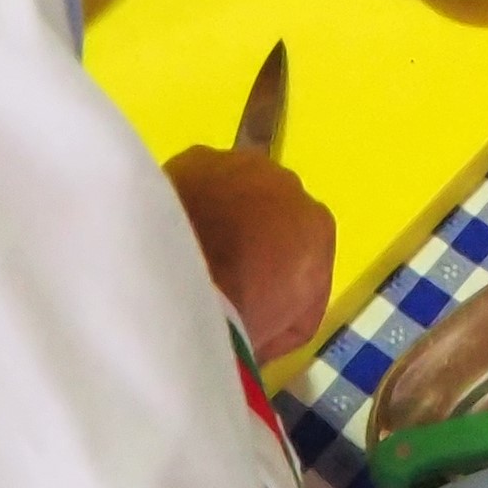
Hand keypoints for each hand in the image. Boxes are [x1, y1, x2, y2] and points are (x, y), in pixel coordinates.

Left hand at [164, 144, 336, 360]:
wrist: (186, 275)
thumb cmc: (245, 310)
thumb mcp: (285, 331)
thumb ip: (291, 314)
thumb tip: (266, 316)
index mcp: (317, 225)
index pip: (304, 254)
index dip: (279, 282)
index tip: (256, 307)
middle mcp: (287, 184)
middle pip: (271, 216)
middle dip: (253, 240)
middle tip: (223, 279)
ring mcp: (241, 165)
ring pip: (234, 195)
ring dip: (221, 216)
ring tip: (193, 256)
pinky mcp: (197, 156)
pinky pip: (199, 185)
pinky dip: (188, 206)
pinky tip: (169, 234)